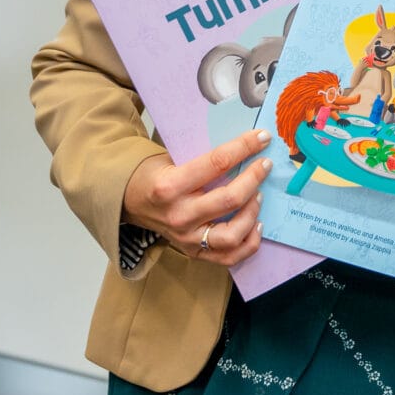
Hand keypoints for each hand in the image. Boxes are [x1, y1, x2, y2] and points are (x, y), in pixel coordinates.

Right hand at [122, 128, 271, 266]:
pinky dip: (249, 242)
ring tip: (258, 195)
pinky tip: (256, 224)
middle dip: (254, 178)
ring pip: (232, 234)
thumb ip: (204, 157)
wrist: (129, 202)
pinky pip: (229, 257)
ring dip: (253, 212)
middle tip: (265, 165)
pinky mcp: (194, 253)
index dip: (244, 147)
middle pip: (229, 199)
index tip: (263, 138)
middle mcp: (179, 215)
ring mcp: (187, 239)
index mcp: (170, 186)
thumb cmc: (155, 175)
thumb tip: (246, 145)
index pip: (216, 163)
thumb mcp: (172, 158)